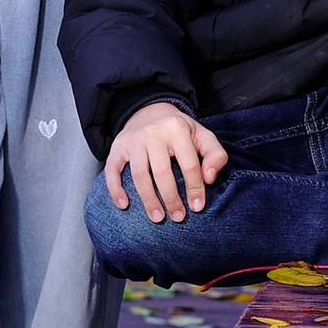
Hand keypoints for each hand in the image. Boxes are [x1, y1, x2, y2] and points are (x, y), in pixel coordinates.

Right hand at [106, 102, 226, 222]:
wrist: (151, 110)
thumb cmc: (180, 130)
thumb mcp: (202, 135)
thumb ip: (215, 154)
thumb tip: (209, 178)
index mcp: (177, 129)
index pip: (188, 164)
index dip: (194, 188)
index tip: (197, 207)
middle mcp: (153, 133)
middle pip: (162, 172)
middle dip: (171, 199)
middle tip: (178, 217)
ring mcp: (133, 140)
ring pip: (139, 175)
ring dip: (148, 200)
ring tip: (157, 217)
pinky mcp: (117, 147)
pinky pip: (113, 170)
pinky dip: (116, 189)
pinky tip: (124, 205)